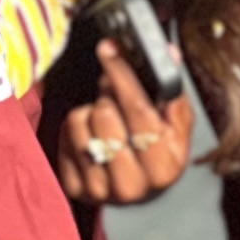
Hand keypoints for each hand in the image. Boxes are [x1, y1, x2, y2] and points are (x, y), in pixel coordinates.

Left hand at [57, 43, 194, 207]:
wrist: (139, 190)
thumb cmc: (158, 153)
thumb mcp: (176, 127)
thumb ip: (173, 92)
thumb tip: (168, 54)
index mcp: (164, 167)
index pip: (138, 110)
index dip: (122, 73)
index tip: (110, 48)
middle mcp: (133, 185)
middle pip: (104, 114)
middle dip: (108, 96)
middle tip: (112, 96)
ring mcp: (100, 190)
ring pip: (79, 122)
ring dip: (89, 112)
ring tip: (103, 120)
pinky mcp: (75, 188)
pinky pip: (63, 137)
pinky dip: (74, 129)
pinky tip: (90, 136)